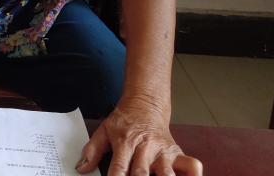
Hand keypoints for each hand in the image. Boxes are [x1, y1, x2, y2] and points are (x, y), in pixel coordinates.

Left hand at [77, 96, 202, 175]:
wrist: (145, 105)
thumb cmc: (124, 121)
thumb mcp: (104, 130)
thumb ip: (92, 150)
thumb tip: (81, 168)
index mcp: (126, 142)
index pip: (119, 168)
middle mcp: (146, 148)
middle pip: (142, 174)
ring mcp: (164, 152)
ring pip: (168, 174)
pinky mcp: (178, 154)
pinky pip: (192, 167)